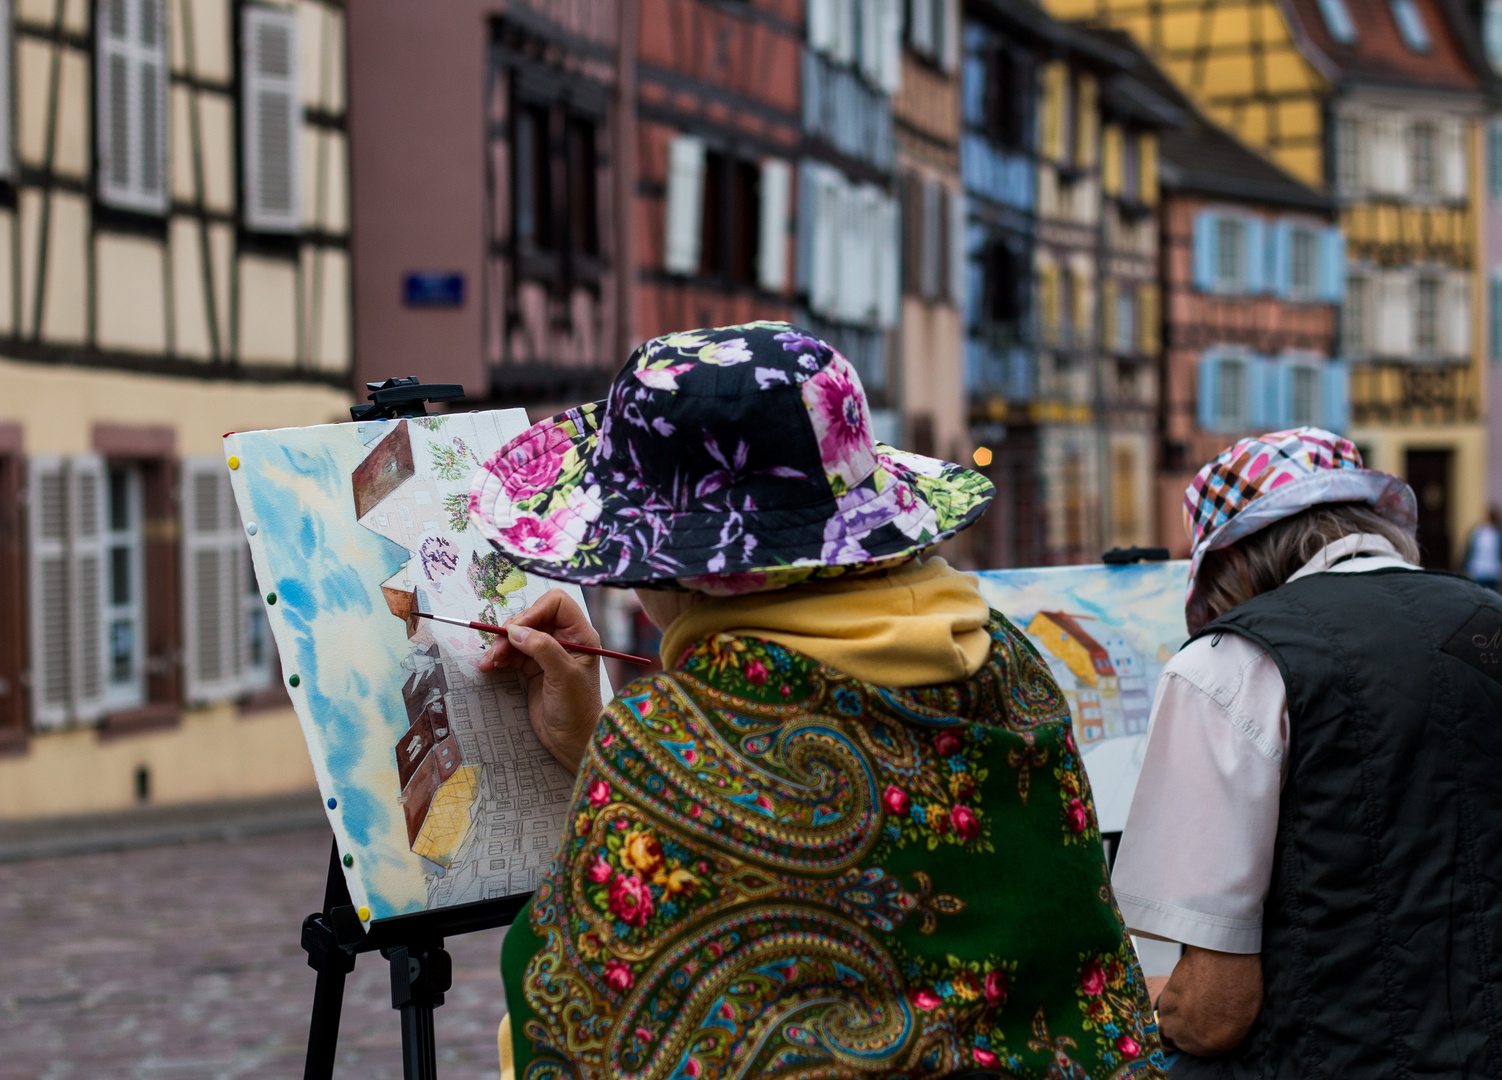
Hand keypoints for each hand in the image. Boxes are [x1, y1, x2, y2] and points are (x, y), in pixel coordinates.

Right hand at [477, 589, 602, 774]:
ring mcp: (547, 654)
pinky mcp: (533, 668)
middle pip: (532, 617)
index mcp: (580, 635)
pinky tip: (488, 667)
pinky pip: (511, 654)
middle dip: (512, 630)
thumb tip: (516, 631)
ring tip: (490, 661)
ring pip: (519, 635)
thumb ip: (542, 649)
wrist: (572, 742)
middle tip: (498, 649)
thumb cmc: (577, 709)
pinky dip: (499, 657)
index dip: (534, 610)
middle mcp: (564, 639)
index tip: (518, 629)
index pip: (556, 604)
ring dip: (501, 645)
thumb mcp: (563, 676)